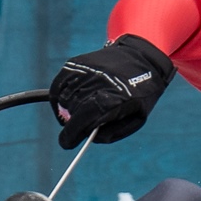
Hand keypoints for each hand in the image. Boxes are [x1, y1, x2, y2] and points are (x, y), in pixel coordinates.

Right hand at [49, 34, 175, 147]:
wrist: (142, 58)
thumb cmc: (140, 93)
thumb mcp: (135, 119)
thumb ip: (110, 132)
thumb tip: (86, 136)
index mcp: (114, 98)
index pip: (84, 118)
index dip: (72, 133)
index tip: (66, 143)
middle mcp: (97, 82)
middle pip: (73, 110)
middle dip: (72, 124)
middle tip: (78, 128)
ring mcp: (85, 71)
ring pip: (63, 98)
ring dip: (65, 111)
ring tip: (76, 114)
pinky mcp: (76, 63)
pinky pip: (59, 84)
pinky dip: (59, 96)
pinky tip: (67, 102)